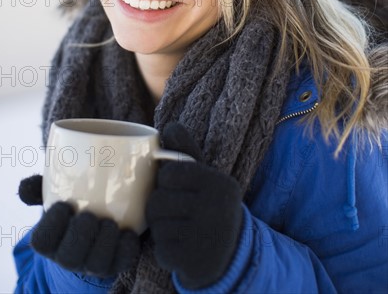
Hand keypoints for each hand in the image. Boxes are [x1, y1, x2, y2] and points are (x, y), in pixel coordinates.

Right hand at [17, 175, 139, 276]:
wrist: (96, 225)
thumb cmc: (73, 205)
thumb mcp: (55, 195)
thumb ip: (40, 188)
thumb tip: (24, 187)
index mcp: (51, 241)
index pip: (42, 241)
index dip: (51, 226)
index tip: (63, 204)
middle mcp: (69, 257)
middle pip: (68, 257)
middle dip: (79, 237)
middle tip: (89, 215)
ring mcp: (93, 264)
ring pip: (95, 264)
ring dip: (103, 243)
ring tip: (109, 223)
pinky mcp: (116, 264)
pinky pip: (121, 263)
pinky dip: (125, 249)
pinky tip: (129, 233)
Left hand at [146, 123, 242, 289]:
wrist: (230, 253)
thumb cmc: (209, 205)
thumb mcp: (205, 176)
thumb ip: (185, 152)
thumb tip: (169, 126)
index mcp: (219, 183)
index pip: (170, 173)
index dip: (166, 180)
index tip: (178, 186)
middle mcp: (217, 208)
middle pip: (158, 200)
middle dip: (160, 205)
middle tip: (176, 210)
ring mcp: (205, 237)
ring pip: (157, 224)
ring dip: (161, 226)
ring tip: (178, 226)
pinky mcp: (193, 261)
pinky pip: (161, 248)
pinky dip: (165, 247)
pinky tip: (181, 245)